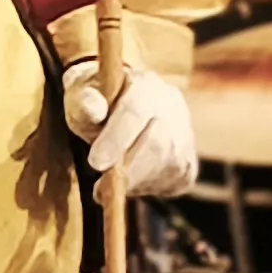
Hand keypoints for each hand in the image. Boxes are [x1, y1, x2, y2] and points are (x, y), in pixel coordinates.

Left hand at [61, 58, 199, 196]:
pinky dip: (151, 188)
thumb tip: (92, 107)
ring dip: (137, 182)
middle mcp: (172, 106)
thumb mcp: (81, 95)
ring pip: (170, 165)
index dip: (116, 140)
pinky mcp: (189, 159)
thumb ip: (84, 102)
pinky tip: (133, 182)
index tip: (96, 163)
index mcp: (145, 84)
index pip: (135, 112)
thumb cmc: (95, 104)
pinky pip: (177, 180)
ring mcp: (185, 132)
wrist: (119, 108)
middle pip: (158, 143)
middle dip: (127, 170)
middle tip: (100, 187)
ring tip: (111, 183)